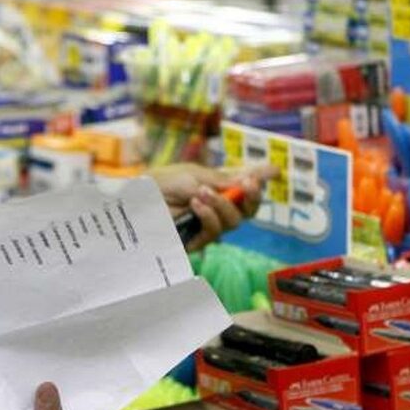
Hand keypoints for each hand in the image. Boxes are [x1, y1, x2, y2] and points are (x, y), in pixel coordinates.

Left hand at [149, 163, 276, 252]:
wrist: (133, 200)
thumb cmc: (159, 184)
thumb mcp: (192, 175)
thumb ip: (221, 180)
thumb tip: (250, 177)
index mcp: (216, 185)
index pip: (244, 183)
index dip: (261, 178)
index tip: (275, 170)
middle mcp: (216, 205)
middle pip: (248, 208)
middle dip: (253, 196)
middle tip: (248, 184)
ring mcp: (208, 224)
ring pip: (235, 221)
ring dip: (224, 204)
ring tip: (203, 192)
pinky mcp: (197, 240)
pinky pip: (215, 231)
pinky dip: (210, 215)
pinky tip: (197, 204)